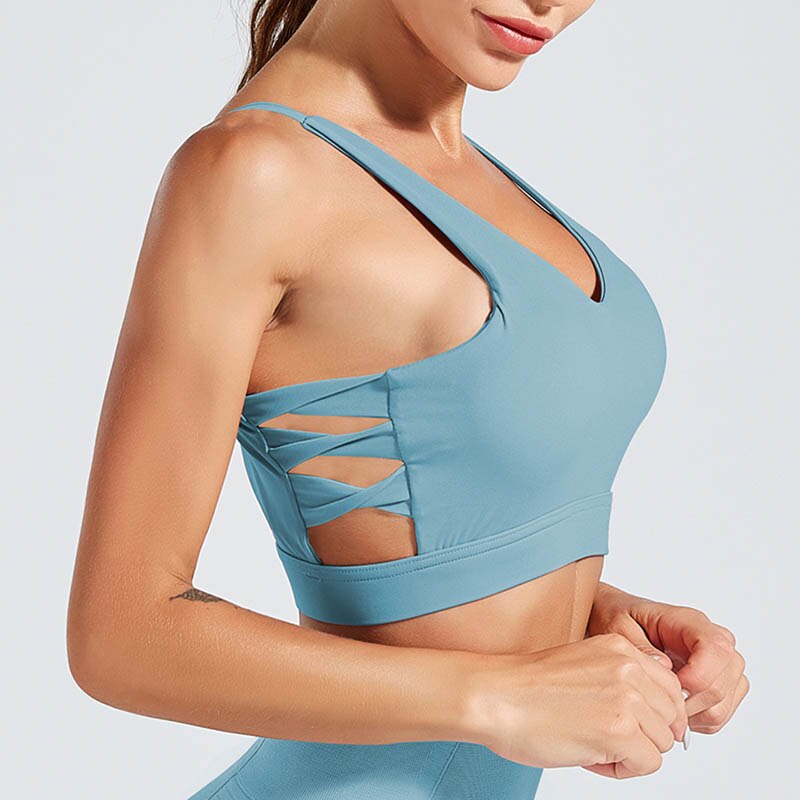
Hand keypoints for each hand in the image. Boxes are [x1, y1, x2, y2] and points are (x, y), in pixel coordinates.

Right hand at [466, 633, 687, 778]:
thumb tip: (657, 710)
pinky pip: (646, 764)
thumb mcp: (584, 663)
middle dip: (644, 735)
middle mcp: (629, 668)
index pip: (671, 688)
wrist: (494, 697)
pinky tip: (589, 755)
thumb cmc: (527, 688)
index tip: (632, 724)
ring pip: (662, 744)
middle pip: (671, 718)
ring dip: (631, 753)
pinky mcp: (619, 730)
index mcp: (620, 648)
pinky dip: (620, 770)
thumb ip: (621, 677)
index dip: (655, 714)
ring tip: (592, 744)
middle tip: (604, 737)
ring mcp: (627, 698)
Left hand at [587, 583, 749, 734]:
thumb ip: (641, 647)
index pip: (716, 648)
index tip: (671, 687)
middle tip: (660, 703)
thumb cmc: (619, 617)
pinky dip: (700, 720)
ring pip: (725, 700)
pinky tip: (674, 711)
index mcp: (688, 621)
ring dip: (696, 714)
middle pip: (724, 680)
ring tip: (665, 708)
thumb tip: (665, 667)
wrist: (617, 617)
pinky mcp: (719, 681)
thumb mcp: (618, 627)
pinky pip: (722, 710)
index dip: (699, 676)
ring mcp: (719, 662)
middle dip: (693, 702)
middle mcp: (711, 639)